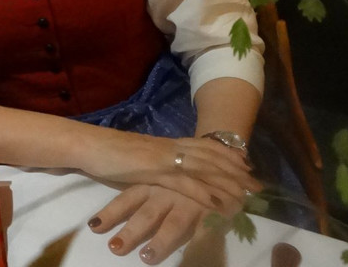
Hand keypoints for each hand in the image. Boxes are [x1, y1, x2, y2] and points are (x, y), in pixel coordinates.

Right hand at [83, 131, 259, 211]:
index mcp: (167, 143)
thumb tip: (169, 169)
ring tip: (247, 196)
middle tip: (258, 184)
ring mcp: (163, 159)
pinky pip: (184, 184)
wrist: (89, 145)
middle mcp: (170, 148)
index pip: (204, 146)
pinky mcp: (154, 171)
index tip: (247, 165)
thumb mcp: (140, 156)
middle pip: (211, 158)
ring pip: (204, 170)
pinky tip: (218, 203)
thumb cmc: (109, 152)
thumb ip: (157, 161)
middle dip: (236, 171)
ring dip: (227, 183)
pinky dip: (204, 193)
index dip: (227, 155)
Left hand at [88, 183, 229, 264]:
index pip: (127, 198)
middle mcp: (168, 192)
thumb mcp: (157, 180)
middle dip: (131, 231)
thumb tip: (105, 214)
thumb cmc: (180, 179)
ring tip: (147, 257)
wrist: (222, 165)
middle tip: (115, 248)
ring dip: (160, 241)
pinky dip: (195, 246)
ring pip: (173, 223)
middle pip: (146, 213)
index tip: (94, 227)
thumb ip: (139, 195)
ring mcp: (190, 202)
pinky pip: (203, 232)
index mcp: (152, 184)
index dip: (111, 213)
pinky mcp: (212, 212)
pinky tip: (187, 259)